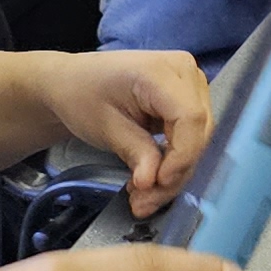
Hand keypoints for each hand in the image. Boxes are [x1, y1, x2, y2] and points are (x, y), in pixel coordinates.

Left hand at [33, 49, 212, 215]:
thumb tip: (153, 181)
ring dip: (174, 174)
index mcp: (160, 70)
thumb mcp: (104, 126)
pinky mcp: (189, 101)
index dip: (182, 155)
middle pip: (199, 132)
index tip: (159, 182)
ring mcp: (190, 85)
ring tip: (142, 196)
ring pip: (199, 141)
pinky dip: (173, 164)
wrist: (72, 82)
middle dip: (175, 173)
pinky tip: (150, 179)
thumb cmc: (82, 94)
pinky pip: (192, 139)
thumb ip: (134, 152)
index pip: (190, 117)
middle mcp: (184, 72)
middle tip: (145, 200)